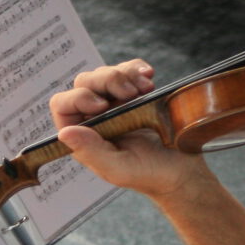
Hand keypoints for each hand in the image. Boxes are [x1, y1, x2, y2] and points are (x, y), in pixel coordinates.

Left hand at [50, 60, 212, 199]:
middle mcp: (94, 117)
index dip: (78, 98)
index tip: (103, 105)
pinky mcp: (135, 93)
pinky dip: (138, 69)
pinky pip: (128, 70)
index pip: (62, 105)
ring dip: (126, 75)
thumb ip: (90, 151)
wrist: (181, 169)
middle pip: (85, 82)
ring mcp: (114, 103)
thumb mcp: (118, 169)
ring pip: (106, 73)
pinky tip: (150, 78)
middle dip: (108, 81)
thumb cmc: (149, 174)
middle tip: (131, 94)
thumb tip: (64, 133)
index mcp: (83, 136)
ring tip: (147, 89)